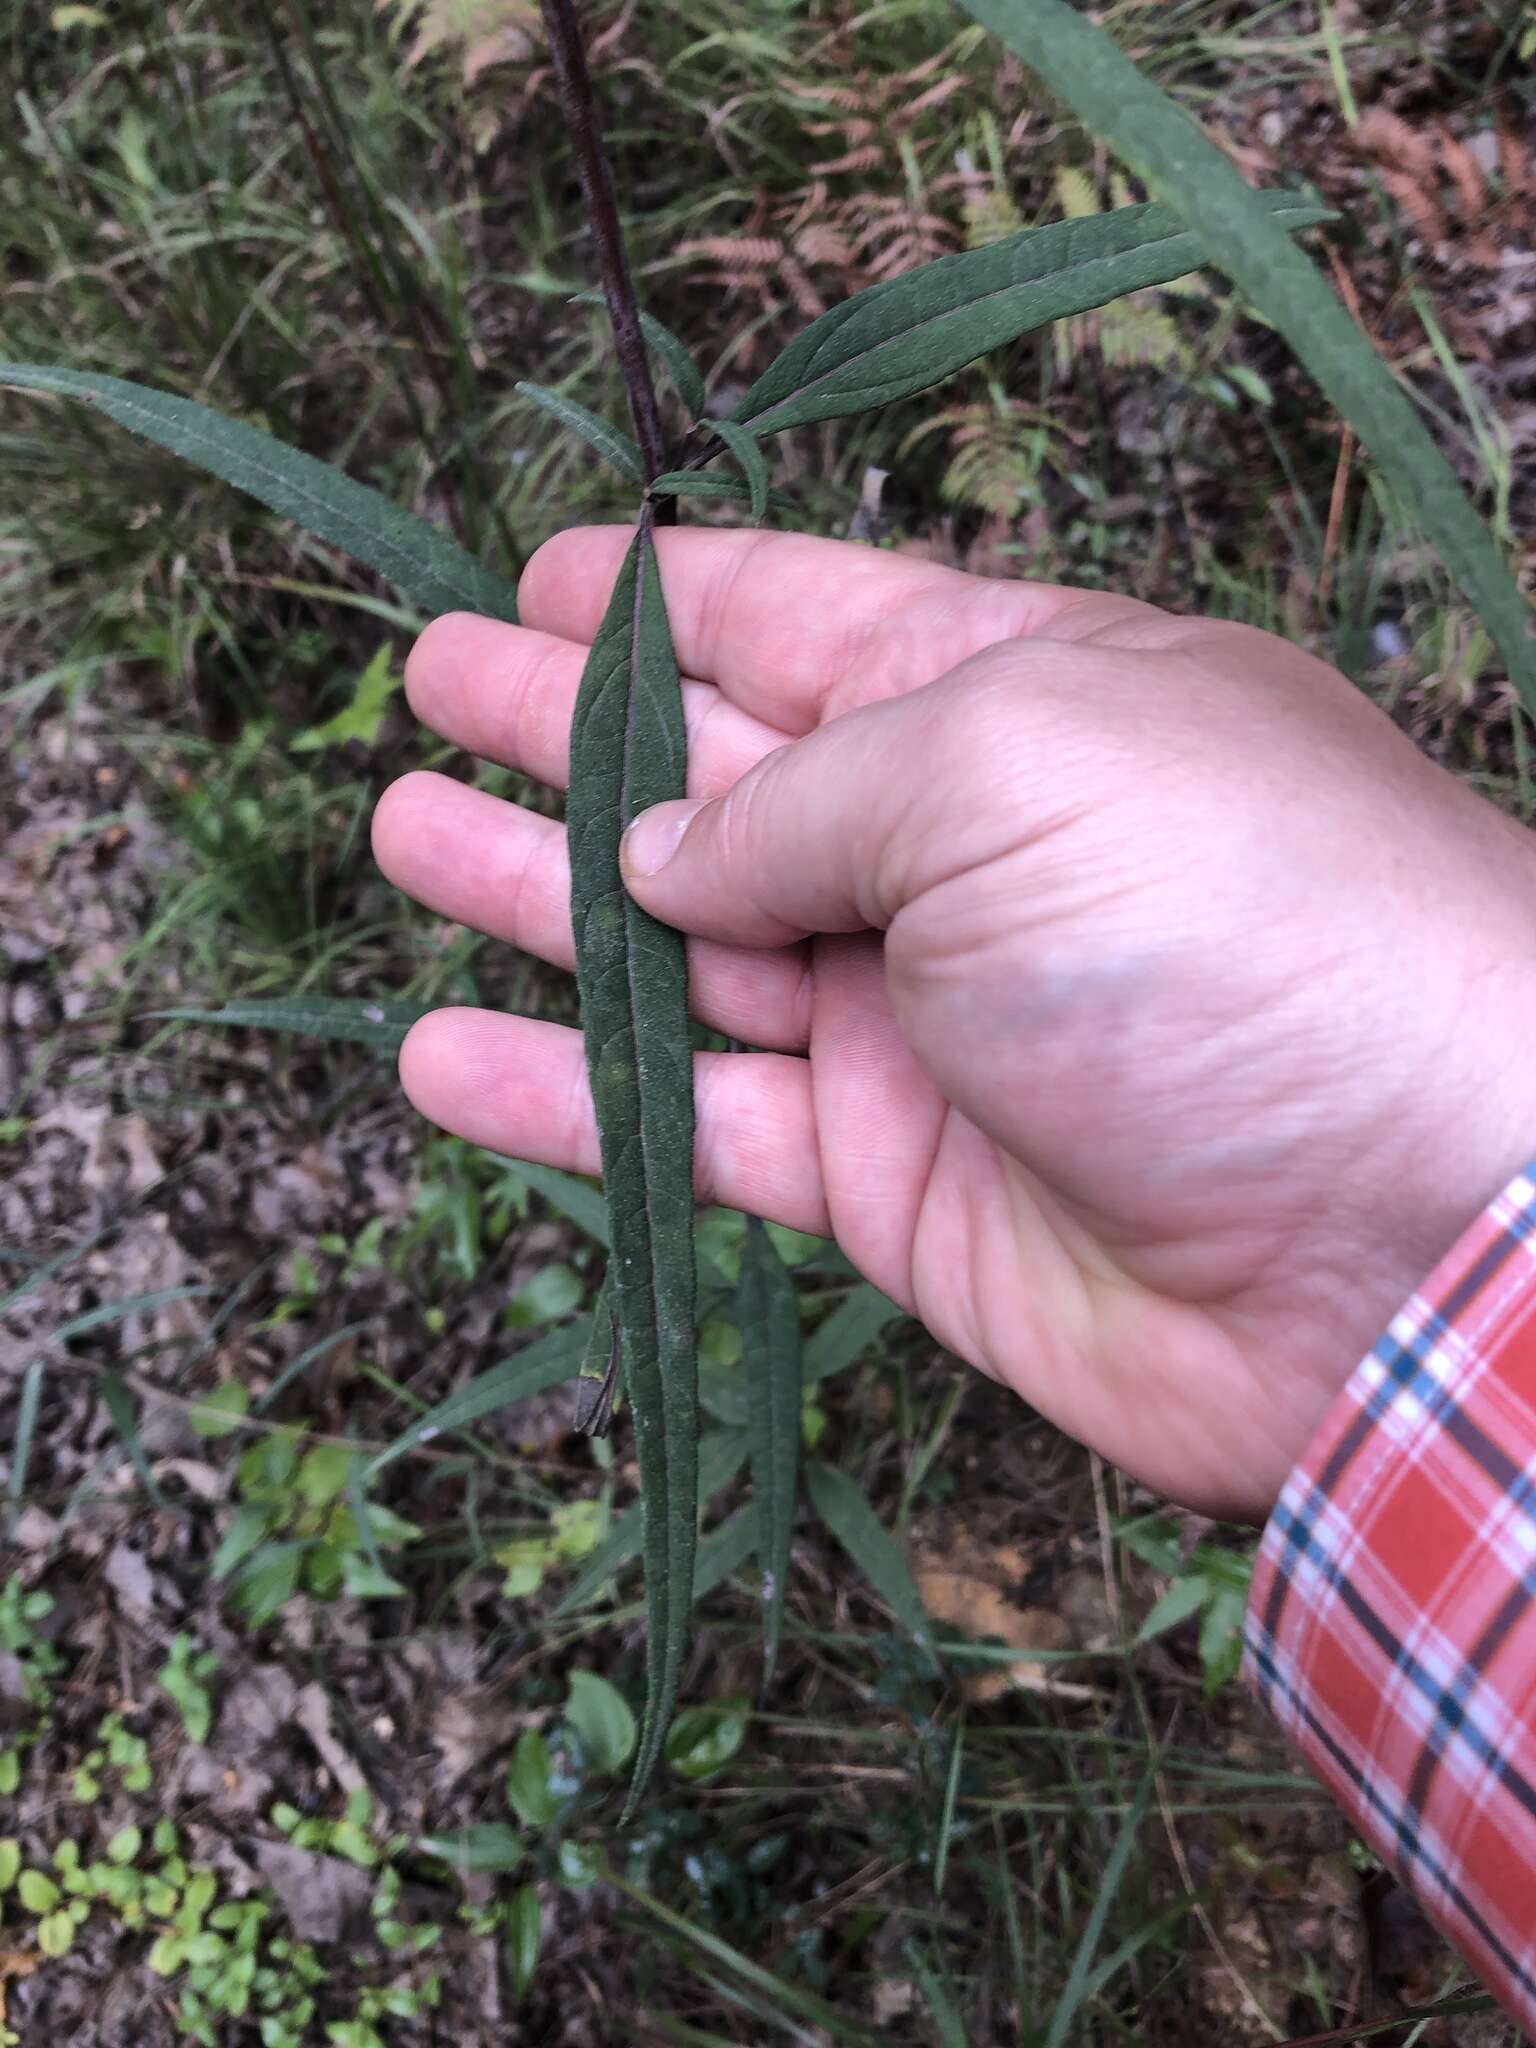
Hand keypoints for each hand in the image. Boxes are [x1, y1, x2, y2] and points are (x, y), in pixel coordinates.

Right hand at [373, 528, 1535, 1517]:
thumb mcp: (1016, 758)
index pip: (811, 621)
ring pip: (684, 951)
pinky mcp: (891, 1184)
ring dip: (536, 897)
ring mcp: (922, 1025)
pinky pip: (695, 1124)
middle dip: (574, 733)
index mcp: (1014, 699)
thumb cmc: (1235, 927)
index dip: (673, 600)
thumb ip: (810, 794)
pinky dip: (566, 1095)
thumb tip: (665, 858)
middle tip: (434, 687)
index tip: (542, 579)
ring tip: (404, 832)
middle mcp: (965, 855)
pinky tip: (439, 1057)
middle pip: (724, 779)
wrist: (1396, 1235)